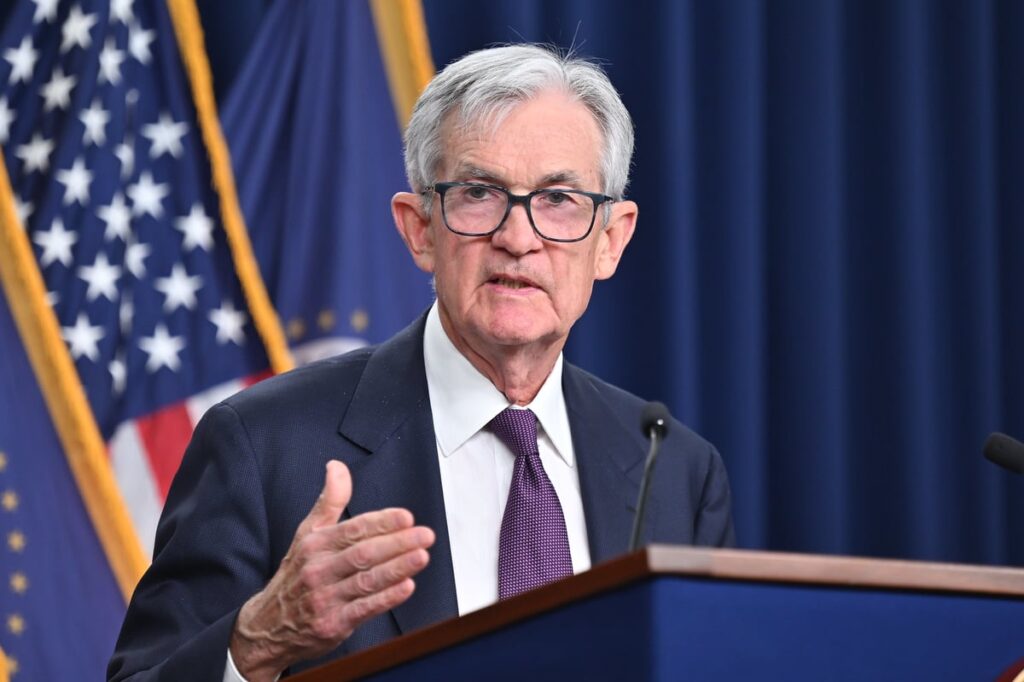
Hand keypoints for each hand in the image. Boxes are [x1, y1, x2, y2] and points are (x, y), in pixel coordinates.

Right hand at [229, 460, 434, 680]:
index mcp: (315, 544)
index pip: (353, 529)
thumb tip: (337, 467)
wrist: (268, 626)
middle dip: (398, 543)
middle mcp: (319, 569)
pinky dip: (386, 598)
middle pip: (363, 553)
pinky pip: (363, 609)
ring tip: (421, 556)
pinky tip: (406, 587)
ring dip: (397, 568)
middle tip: (424, 535)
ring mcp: (325, 598)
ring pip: (366, 580)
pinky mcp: (332, 625)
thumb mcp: (307, 534)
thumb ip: (329, 501)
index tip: (406, 517)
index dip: (382, 522)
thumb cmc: (295, 575)